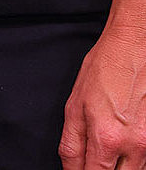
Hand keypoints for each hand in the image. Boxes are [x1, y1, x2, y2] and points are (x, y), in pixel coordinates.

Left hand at [61, 20, 145, 168]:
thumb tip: (70, 168)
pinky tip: (123, 149)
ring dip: (119, 168)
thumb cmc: (105, 70)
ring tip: (107, 152)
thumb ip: (72, 143)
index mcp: (105, 138)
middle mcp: (133, 146)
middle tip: (93, 161)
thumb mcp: (74, 105)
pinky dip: (135, 161)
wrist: (135, 48)